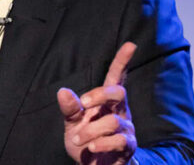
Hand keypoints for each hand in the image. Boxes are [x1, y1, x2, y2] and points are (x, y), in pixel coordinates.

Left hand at [56, 42, 136, 164]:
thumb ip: (70, 108)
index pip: (116, 78)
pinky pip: (118, 140)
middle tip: (83, 104)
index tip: (130, 44)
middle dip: (100, 94)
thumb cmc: (85, 142)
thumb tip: (62, 91)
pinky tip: (91, 148)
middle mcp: (119, 111)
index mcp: (106, 102)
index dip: (122, 61)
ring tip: (79, 140)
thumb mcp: (72, 124)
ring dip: (90, 131)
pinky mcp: (128, 146)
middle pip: (119, 92)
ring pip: (112, 121)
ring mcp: (126, 128)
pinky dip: (100, 143)